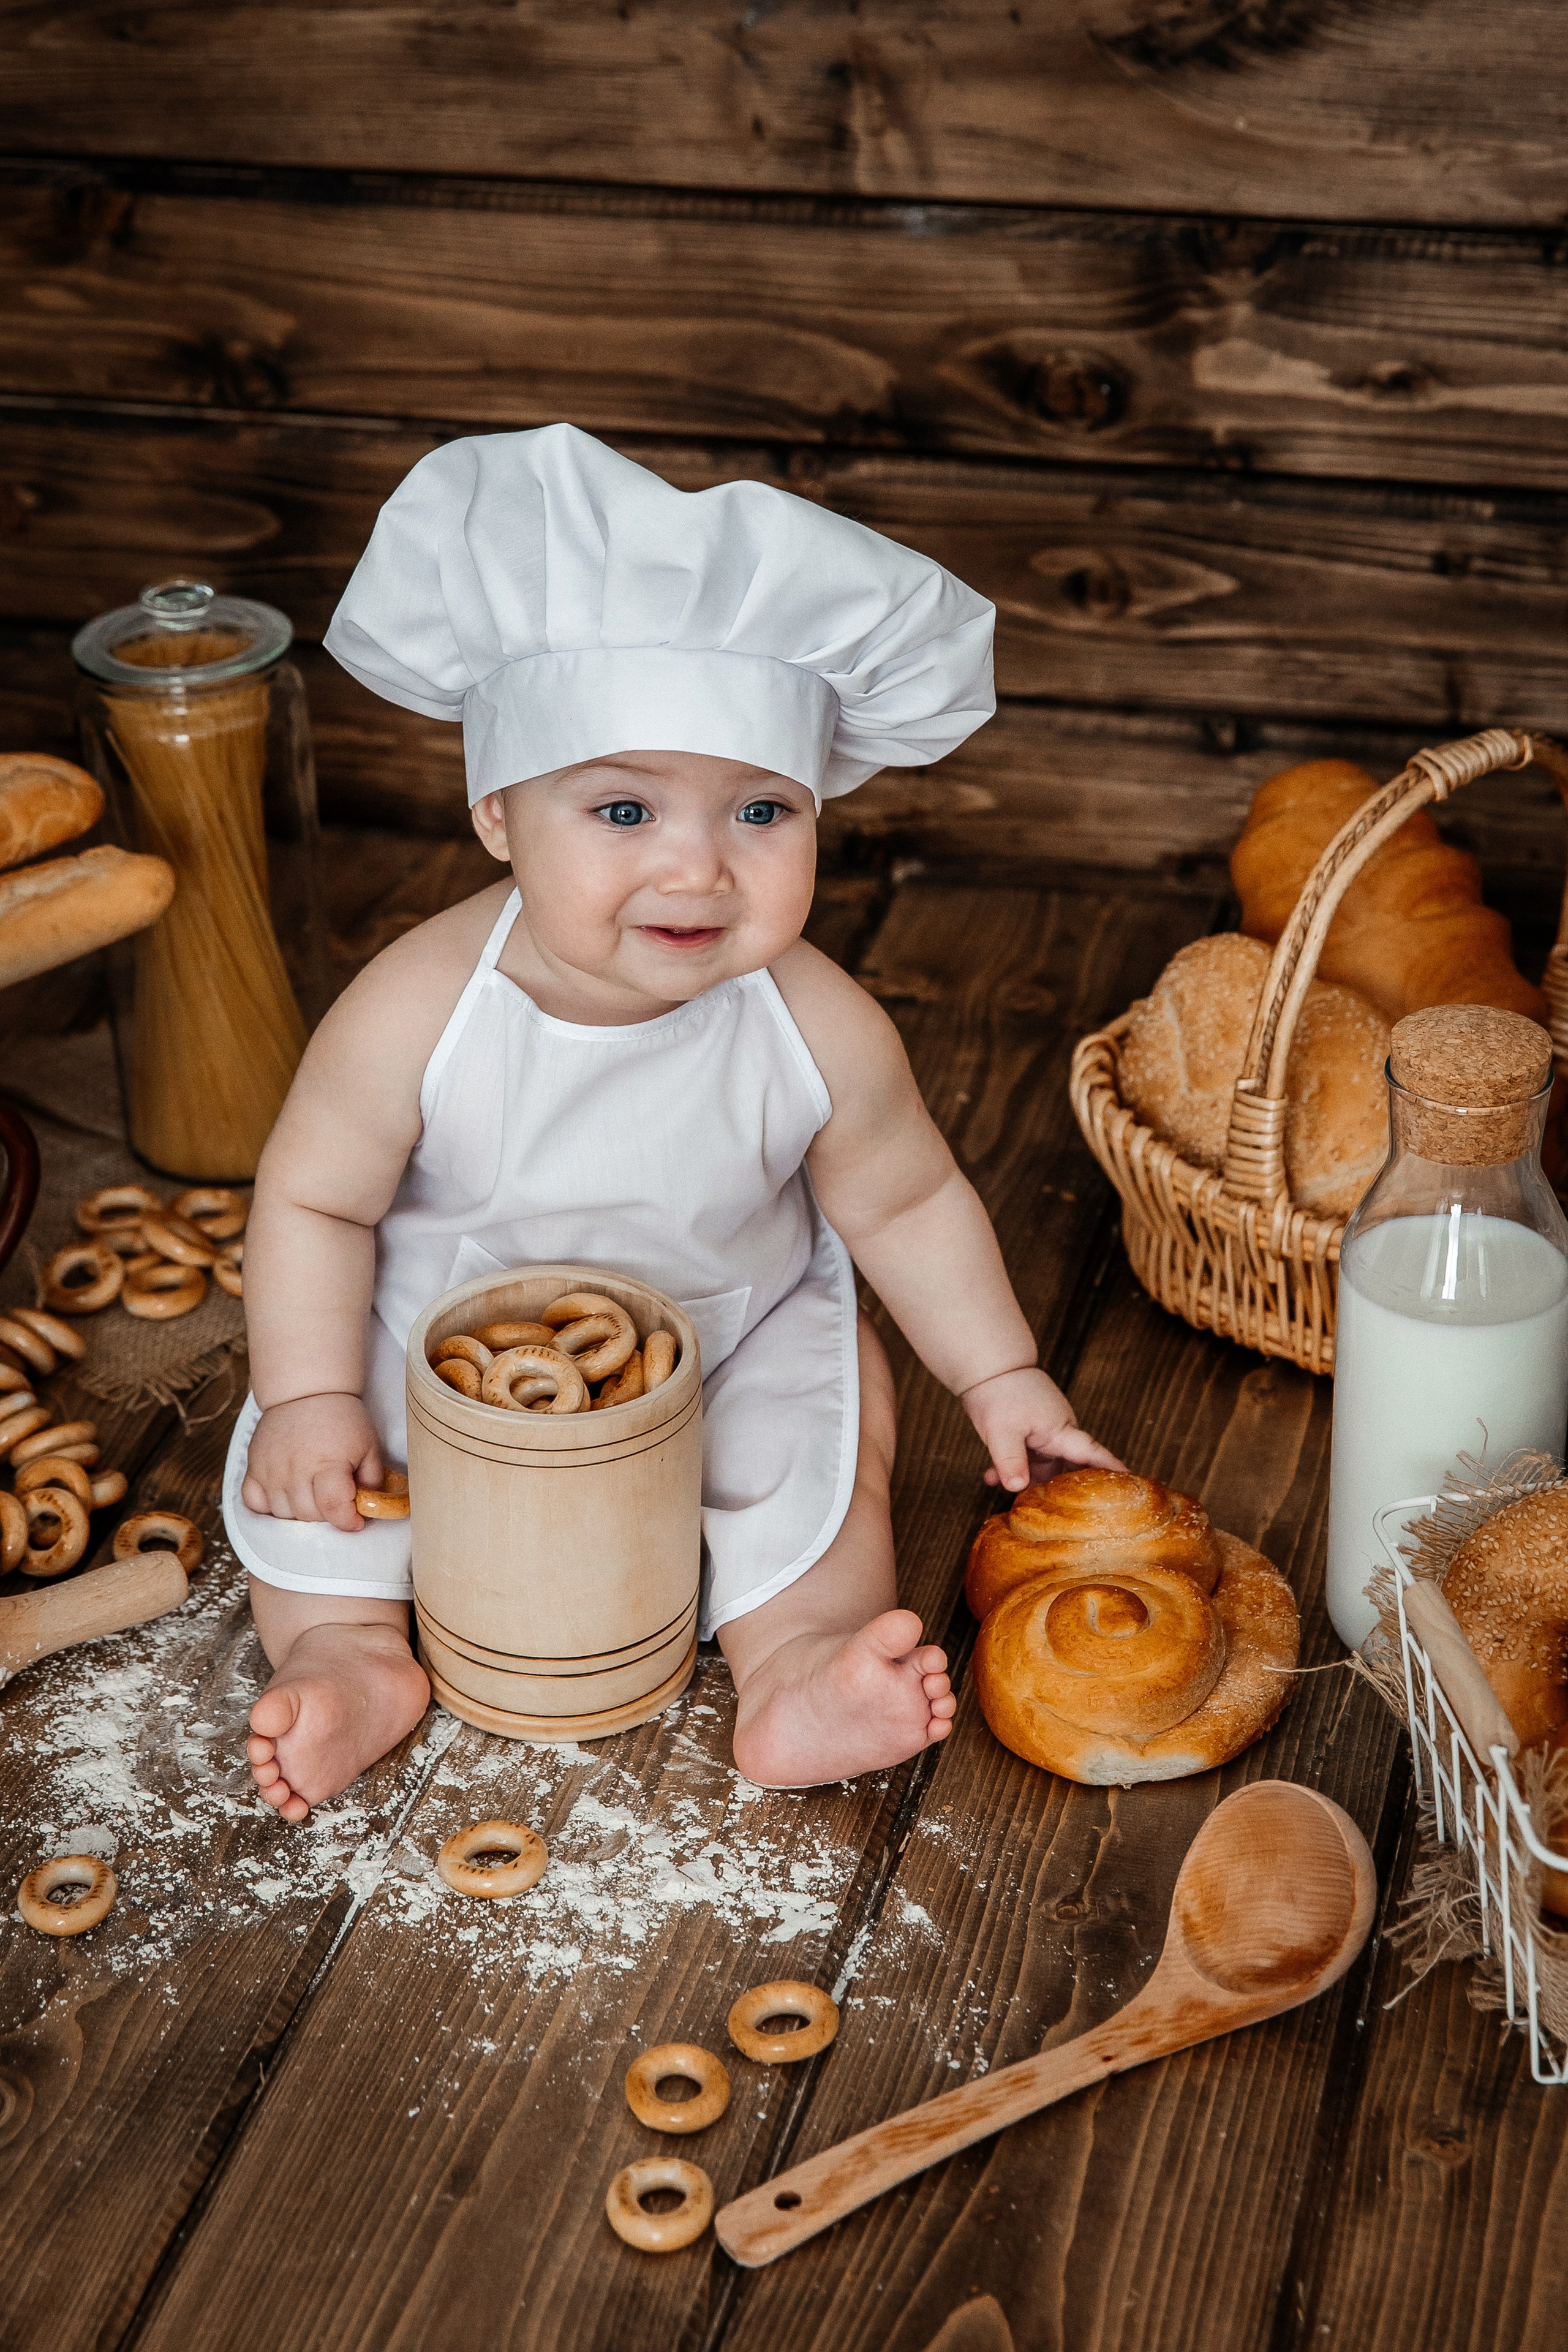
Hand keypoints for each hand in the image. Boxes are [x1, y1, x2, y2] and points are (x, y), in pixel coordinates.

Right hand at [241, 1392, 382, 1533]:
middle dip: (327, 1513)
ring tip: (313, 1492)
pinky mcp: (254, 1466)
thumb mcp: (368, 1446)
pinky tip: (285, 1495)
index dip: (347, 1521)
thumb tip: (370, 1509)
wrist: (307, 1391)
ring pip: (283, 1514)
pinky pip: (254, 1502)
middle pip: (309, 1515)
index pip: (333, 1507)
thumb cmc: (341, 1418)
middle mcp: (295, 1468)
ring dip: (300, 1511)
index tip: (355, 1520)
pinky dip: (269, 1506)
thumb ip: (371, 1481)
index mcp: (327, 1462)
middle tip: (335, 1497)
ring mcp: (271, 1469)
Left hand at [960, 1364, 1121, 1493]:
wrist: (987, 1366)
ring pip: (1044, 1468)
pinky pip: (1025, 1459)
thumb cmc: (1000, 1393)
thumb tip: (1017, 1488)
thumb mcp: (1002, 1431)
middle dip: (1068, 1491)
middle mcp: (1057, 1434)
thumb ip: (1010, 1461)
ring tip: (1017, 1501)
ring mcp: (1042, 1434)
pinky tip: (991, 1478)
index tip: (1131, 1485)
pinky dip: (1011, 1470)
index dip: (1111, 1470)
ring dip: (1030, 1483)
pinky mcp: (1026, 1434)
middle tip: (1066, 1515)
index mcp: (1061, 1431)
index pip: (1093, 1454)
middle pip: (1071, 1469)